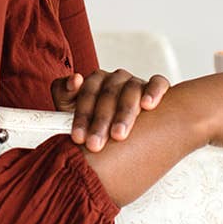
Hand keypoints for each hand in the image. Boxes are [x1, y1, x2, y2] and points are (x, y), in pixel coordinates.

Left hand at [51, 67, 170, 150]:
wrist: (117, 131)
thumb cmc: (93, 121)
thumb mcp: (70, 110)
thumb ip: (64, 94)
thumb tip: (74, 80)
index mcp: (94, 81)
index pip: (86, 93)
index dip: (81, 116)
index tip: (77, 138)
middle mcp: (115, 79)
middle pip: (108, 94)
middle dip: (100, 121)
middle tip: (95, 144)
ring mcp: (135, 82)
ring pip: (131, 90)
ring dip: (124, 113)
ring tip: (119, 135)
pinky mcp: (155, 86)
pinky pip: (158, 83)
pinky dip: (153, 91)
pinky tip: (148, 105)